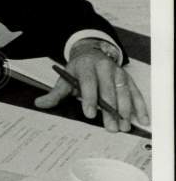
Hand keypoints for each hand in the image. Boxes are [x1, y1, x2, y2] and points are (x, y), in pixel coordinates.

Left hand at [34, 44, 148, 131]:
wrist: (92, 53)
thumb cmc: (78, 70)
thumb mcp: (65, 79)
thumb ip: (55, 93)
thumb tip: (40, 104)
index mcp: (86, 66)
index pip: (88, 82)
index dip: (89, 98)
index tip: (89, 113)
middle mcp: (104, 67)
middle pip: (108, 90)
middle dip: (110, 109)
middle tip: (111, 127)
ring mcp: (118, 72)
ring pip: (123, 91)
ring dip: (126, 110)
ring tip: (124, 126)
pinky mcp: (127, 79)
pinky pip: (135, 92)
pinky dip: (139, 106)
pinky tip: (141, 118)